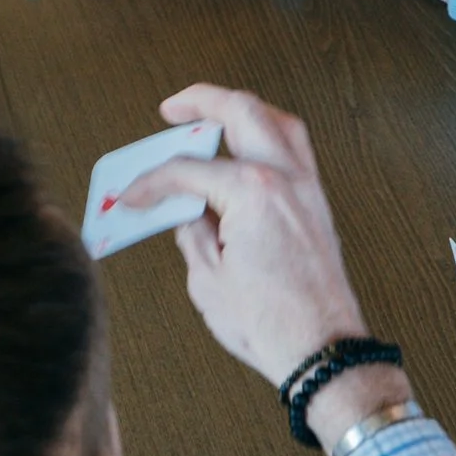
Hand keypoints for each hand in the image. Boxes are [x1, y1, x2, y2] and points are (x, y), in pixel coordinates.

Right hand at [123, 84, 379, 391]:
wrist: (321, 352)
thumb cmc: (271, 324)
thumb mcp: (208, 279)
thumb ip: (192, 232)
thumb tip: (186, 210)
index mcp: (251, 192)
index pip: (188, 170)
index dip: (152, 182)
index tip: (134, 194)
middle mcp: (284, 178)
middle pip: (241, 112)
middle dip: (201, 102)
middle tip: (173, 109)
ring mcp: (306, 188)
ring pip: (276, 120)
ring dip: (241, 111)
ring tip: (212, 117)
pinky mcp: (317, 204)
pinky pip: (294, 148)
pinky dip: (267, 135)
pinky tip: (248, 149)